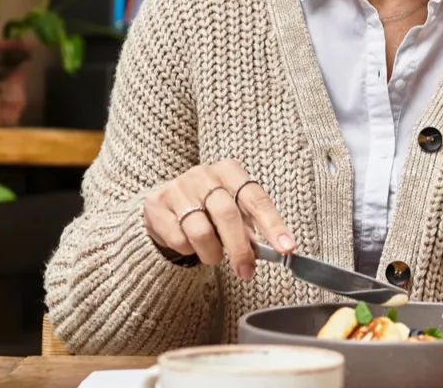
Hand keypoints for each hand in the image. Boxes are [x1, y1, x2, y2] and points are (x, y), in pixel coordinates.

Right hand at [143, 160, 295, 280]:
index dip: (272, 224)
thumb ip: (251, 225)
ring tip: (213, 255)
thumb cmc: (208, 208)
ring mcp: (178, 188)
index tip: (286, 248)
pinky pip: (178, 239)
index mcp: (229, 171)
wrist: (164, 203)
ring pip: (201, 231)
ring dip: (212, 253)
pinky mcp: (157, 205)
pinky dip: (188, 250)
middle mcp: (203, 174)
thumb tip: (277, 250)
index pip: (255, 198)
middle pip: (227, 214)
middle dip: (240, 248)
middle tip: (246, 271)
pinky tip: (189, 243)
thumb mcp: (232, 208)